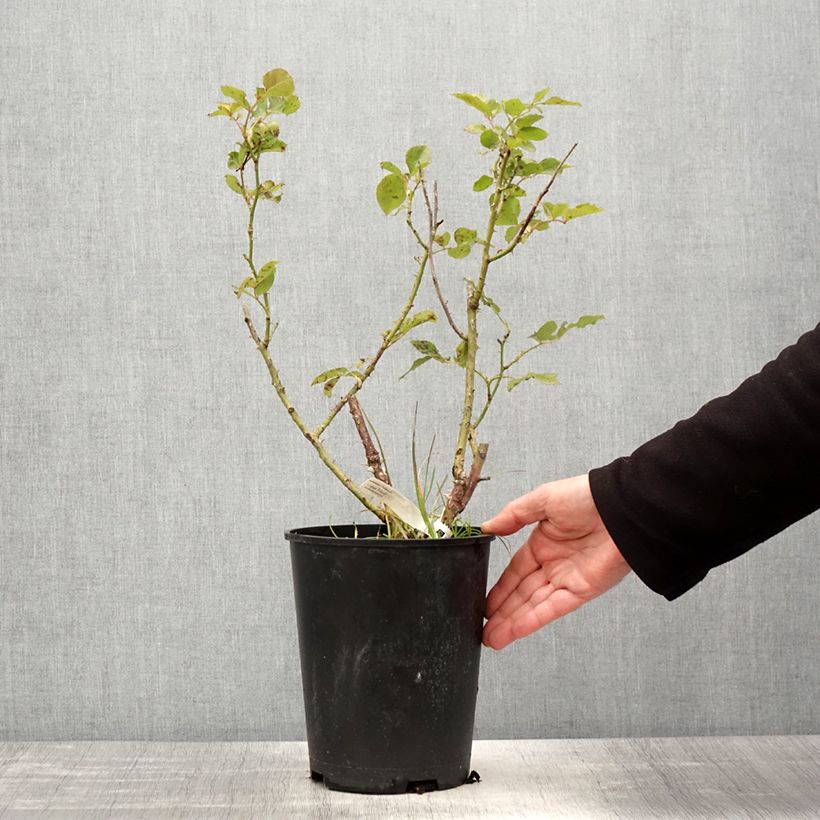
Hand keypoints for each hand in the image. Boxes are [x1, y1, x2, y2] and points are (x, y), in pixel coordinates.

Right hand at [481, 474, 630, 649]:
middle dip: (502, 613)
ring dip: (512, 623)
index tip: (484, 605)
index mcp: (543, 543)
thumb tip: (487, 526)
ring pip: (534, 606)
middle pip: (522, 594)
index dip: (499, 590)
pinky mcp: (583, 590)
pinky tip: (514, 631)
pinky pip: (553, 608)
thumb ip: (513, 515)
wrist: (621, 507)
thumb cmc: (587, 497)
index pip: (515, 572)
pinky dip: (533, 620)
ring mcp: (568, 579)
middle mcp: (554, 564)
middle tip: (481, 630)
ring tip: (491, 639)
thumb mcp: (542, 499)